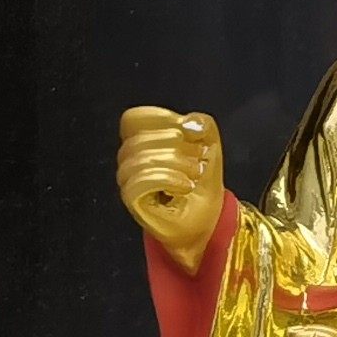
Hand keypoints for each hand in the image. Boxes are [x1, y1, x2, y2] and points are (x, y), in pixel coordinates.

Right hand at [117, 106, 225, 259]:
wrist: (206, 218)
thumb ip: (202, 125)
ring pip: (141, 159)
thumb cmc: (201, 181)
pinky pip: (141, 181)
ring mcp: (127, 179)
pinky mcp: (131, 199)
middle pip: (140, 138)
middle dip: (178, 146)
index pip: (133, 118)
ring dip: (176, 164)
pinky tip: (185, 186)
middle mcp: (129, 158)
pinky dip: (168, 179)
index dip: (161, 119)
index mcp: (142, 140)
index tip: (188, 132)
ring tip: (194, 174)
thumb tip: (190, 124)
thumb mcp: (209, 145)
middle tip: (198, 161)